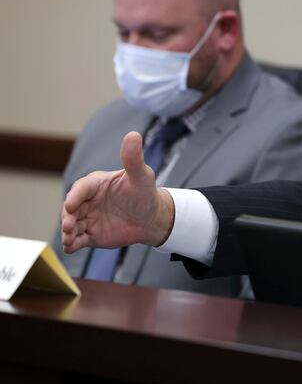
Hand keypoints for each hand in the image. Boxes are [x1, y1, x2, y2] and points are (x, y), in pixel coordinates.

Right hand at [61, 132, 175, 252]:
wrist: (152, 218)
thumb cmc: (145, 193)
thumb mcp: (142, 176)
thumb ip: (133, 158)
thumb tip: (133, 135)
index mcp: (96, 183)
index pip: (82, 188)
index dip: (75, 196)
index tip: (70, 205)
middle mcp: (88, 200)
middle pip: (72, 208)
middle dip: (67, 216)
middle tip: (68, 225)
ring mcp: (88, 217)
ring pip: (72, 224)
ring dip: (67, 232)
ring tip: (68, 239)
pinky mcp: (91, 234)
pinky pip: (78, 239)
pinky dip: (72, 244)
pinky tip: (70, 248)